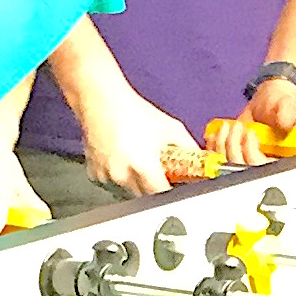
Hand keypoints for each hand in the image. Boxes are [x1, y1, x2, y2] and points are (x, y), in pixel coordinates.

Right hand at [78, 91, 192, 197]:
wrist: (102, 100)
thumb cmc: (133, 112)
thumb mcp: (170, 128)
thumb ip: (188, 147)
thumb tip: (201, 159)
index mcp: (143, 166)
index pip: (161, 193)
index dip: (169, 191)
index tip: (173, 185)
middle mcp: (123, 174)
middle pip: (144, 194)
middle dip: (152, 186)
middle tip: (156, 171)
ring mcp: (106, 175)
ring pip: (126, 191)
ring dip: (135, 182)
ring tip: (138, 161)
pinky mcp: (94, 173)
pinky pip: (111, 184)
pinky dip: (119, 177)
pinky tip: (122, 159)